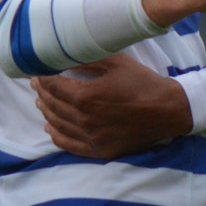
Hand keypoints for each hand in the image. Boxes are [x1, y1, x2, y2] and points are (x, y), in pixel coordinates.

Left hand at [33, 56, 192, 159]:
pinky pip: (71, 145)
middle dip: (42, 94)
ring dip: (46, 112)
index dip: (42, 79)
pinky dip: (57, 137)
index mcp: (86, 97)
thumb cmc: (142, 82)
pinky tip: (50, 129)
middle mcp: (85, 120)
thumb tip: (64, 55)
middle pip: (53, 106)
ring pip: (59, 125)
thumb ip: (87, 59)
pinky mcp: (101, 150)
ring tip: (40, 102)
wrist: (169, 110)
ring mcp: (92, 137)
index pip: (54, 87)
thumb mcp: (115, 63)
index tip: (36, 72)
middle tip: (36, 85)